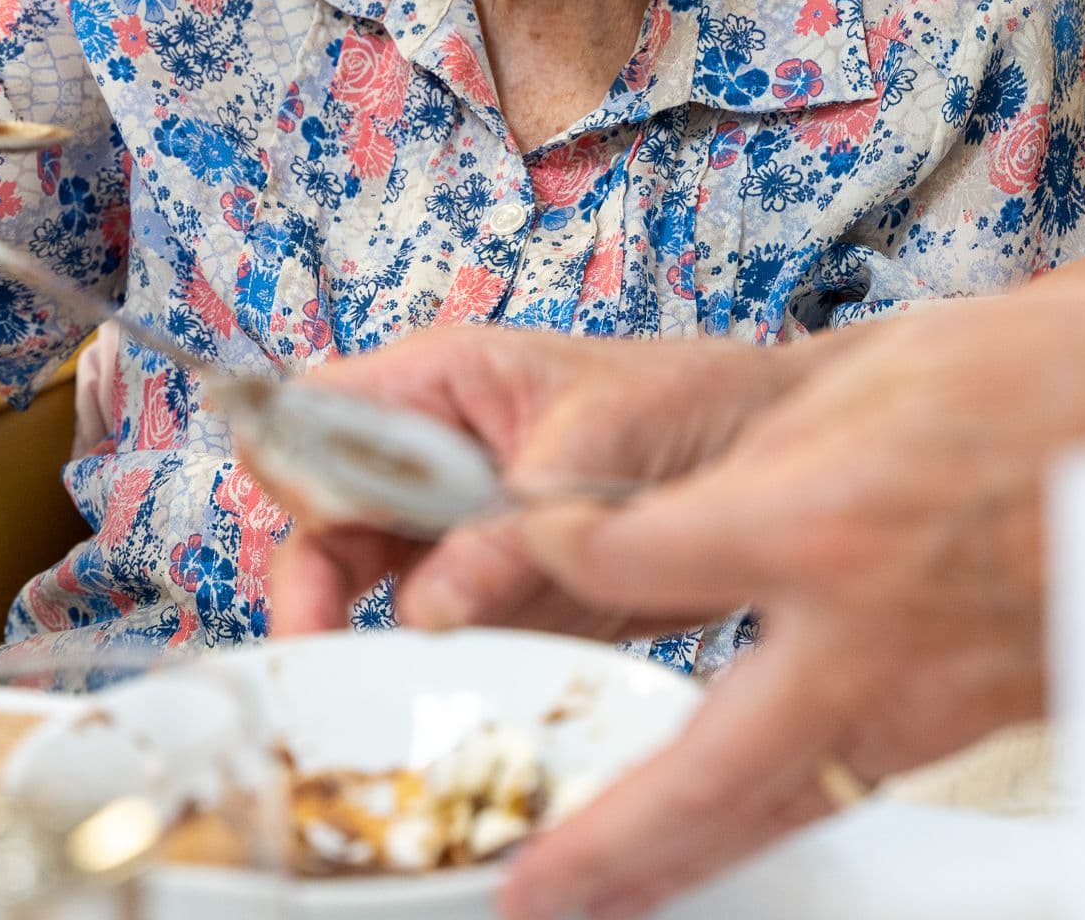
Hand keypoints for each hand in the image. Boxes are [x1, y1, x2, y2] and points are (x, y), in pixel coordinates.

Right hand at [263, 325, 816, 641]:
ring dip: (362, 638)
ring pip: (360, 587)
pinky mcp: (493, 594)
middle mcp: (430, 455)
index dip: (306, 468)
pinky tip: (442, 701)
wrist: (778, 459)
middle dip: (312, 584)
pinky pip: (433, 639)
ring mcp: (455, 529)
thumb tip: (424, 610)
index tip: (334, 532)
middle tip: (321, 650)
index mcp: (440, 382)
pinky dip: (429, 674)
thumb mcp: (600, 443)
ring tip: (375, 692)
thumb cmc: (693, 401)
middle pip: (319, 512)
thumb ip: (507, 527)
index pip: (318, 412)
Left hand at [491, 275, 1084, 919]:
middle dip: (601, 849)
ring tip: (587, 901)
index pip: (630, 559)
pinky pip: (846, 788)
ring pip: (775, 806)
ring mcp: (928, 700)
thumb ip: (771, 431)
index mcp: (827, 517)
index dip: (545, 557)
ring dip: (675, 864)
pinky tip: (733, 834)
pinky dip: (771, 826)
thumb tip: (671, 481)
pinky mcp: (974, 723)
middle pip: (699, 773)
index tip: (495, 561)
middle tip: (519, 899)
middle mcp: (864, 635)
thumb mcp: (900, 359)